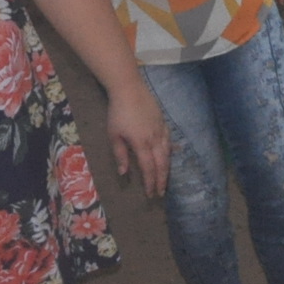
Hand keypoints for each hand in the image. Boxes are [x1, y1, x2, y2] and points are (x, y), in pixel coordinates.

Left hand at [102, 80, 170, 198]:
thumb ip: (120, 154)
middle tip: (161, 192)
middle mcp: (154, 139)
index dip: (150, 182)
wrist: (129, 89)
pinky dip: (170, 152)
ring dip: (167, 169)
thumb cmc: (118, 112)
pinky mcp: (163, 122)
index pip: (148, 168)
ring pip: (168, 154)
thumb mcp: (114, 134)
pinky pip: (169, 141)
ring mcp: (161, 130)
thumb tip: (124, 173)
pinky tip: (168, 156)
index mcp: (141, 144)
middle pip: (162, 164)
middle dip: (161, 180)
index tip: (150, 194)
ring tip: (164, 179)